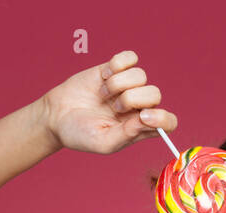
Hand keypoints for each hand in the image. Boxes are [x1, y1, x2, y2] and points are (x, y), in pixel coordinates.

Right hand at [41, 49, 176, 154]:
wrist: (56, 116)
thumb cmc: (80, 135)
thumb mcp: (103, 142)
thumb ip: (127, 134)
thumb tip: (147, 119)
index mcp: (140, 128)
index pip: (168, 121)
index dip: (163, 118)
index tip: (143, 116)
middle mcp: (138, 107)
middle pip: (155, 94)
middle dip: (133, 99)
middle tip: (114, 107)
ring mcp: (128, 87)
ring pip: (141, 75)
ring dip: (119, 84)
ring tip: (103, 95)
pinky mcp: (115, 69)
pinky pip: (130, 58)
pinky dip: (117, 65)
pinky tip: (104, 76)